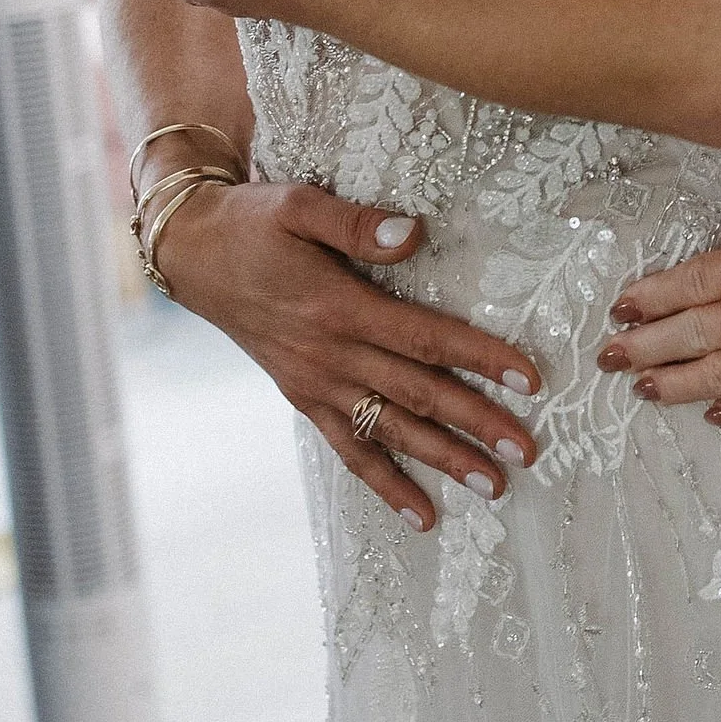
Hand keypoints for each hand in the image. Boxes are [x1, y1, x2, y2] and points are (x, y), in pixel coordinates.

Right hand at [154, 176, 543, 529]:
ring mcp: (316, 383)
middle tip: (526, 450)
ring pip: (390, 431)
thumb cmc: (250, 223)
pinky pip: (348, 449)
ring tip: (494, 487)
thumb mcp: (297, 205)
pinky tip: (423, 516)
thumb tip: (414, 234)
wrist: (191, 256)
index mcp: (337, 307)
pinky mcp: (303, 398)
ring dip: (443, 461)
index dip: (479, 358)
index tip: (529, 379)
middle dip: (476, 424)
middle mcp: (330, 355)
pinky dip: (385, 485)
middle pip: (417, 394)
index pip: (424, 338)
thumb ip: (355, 223)